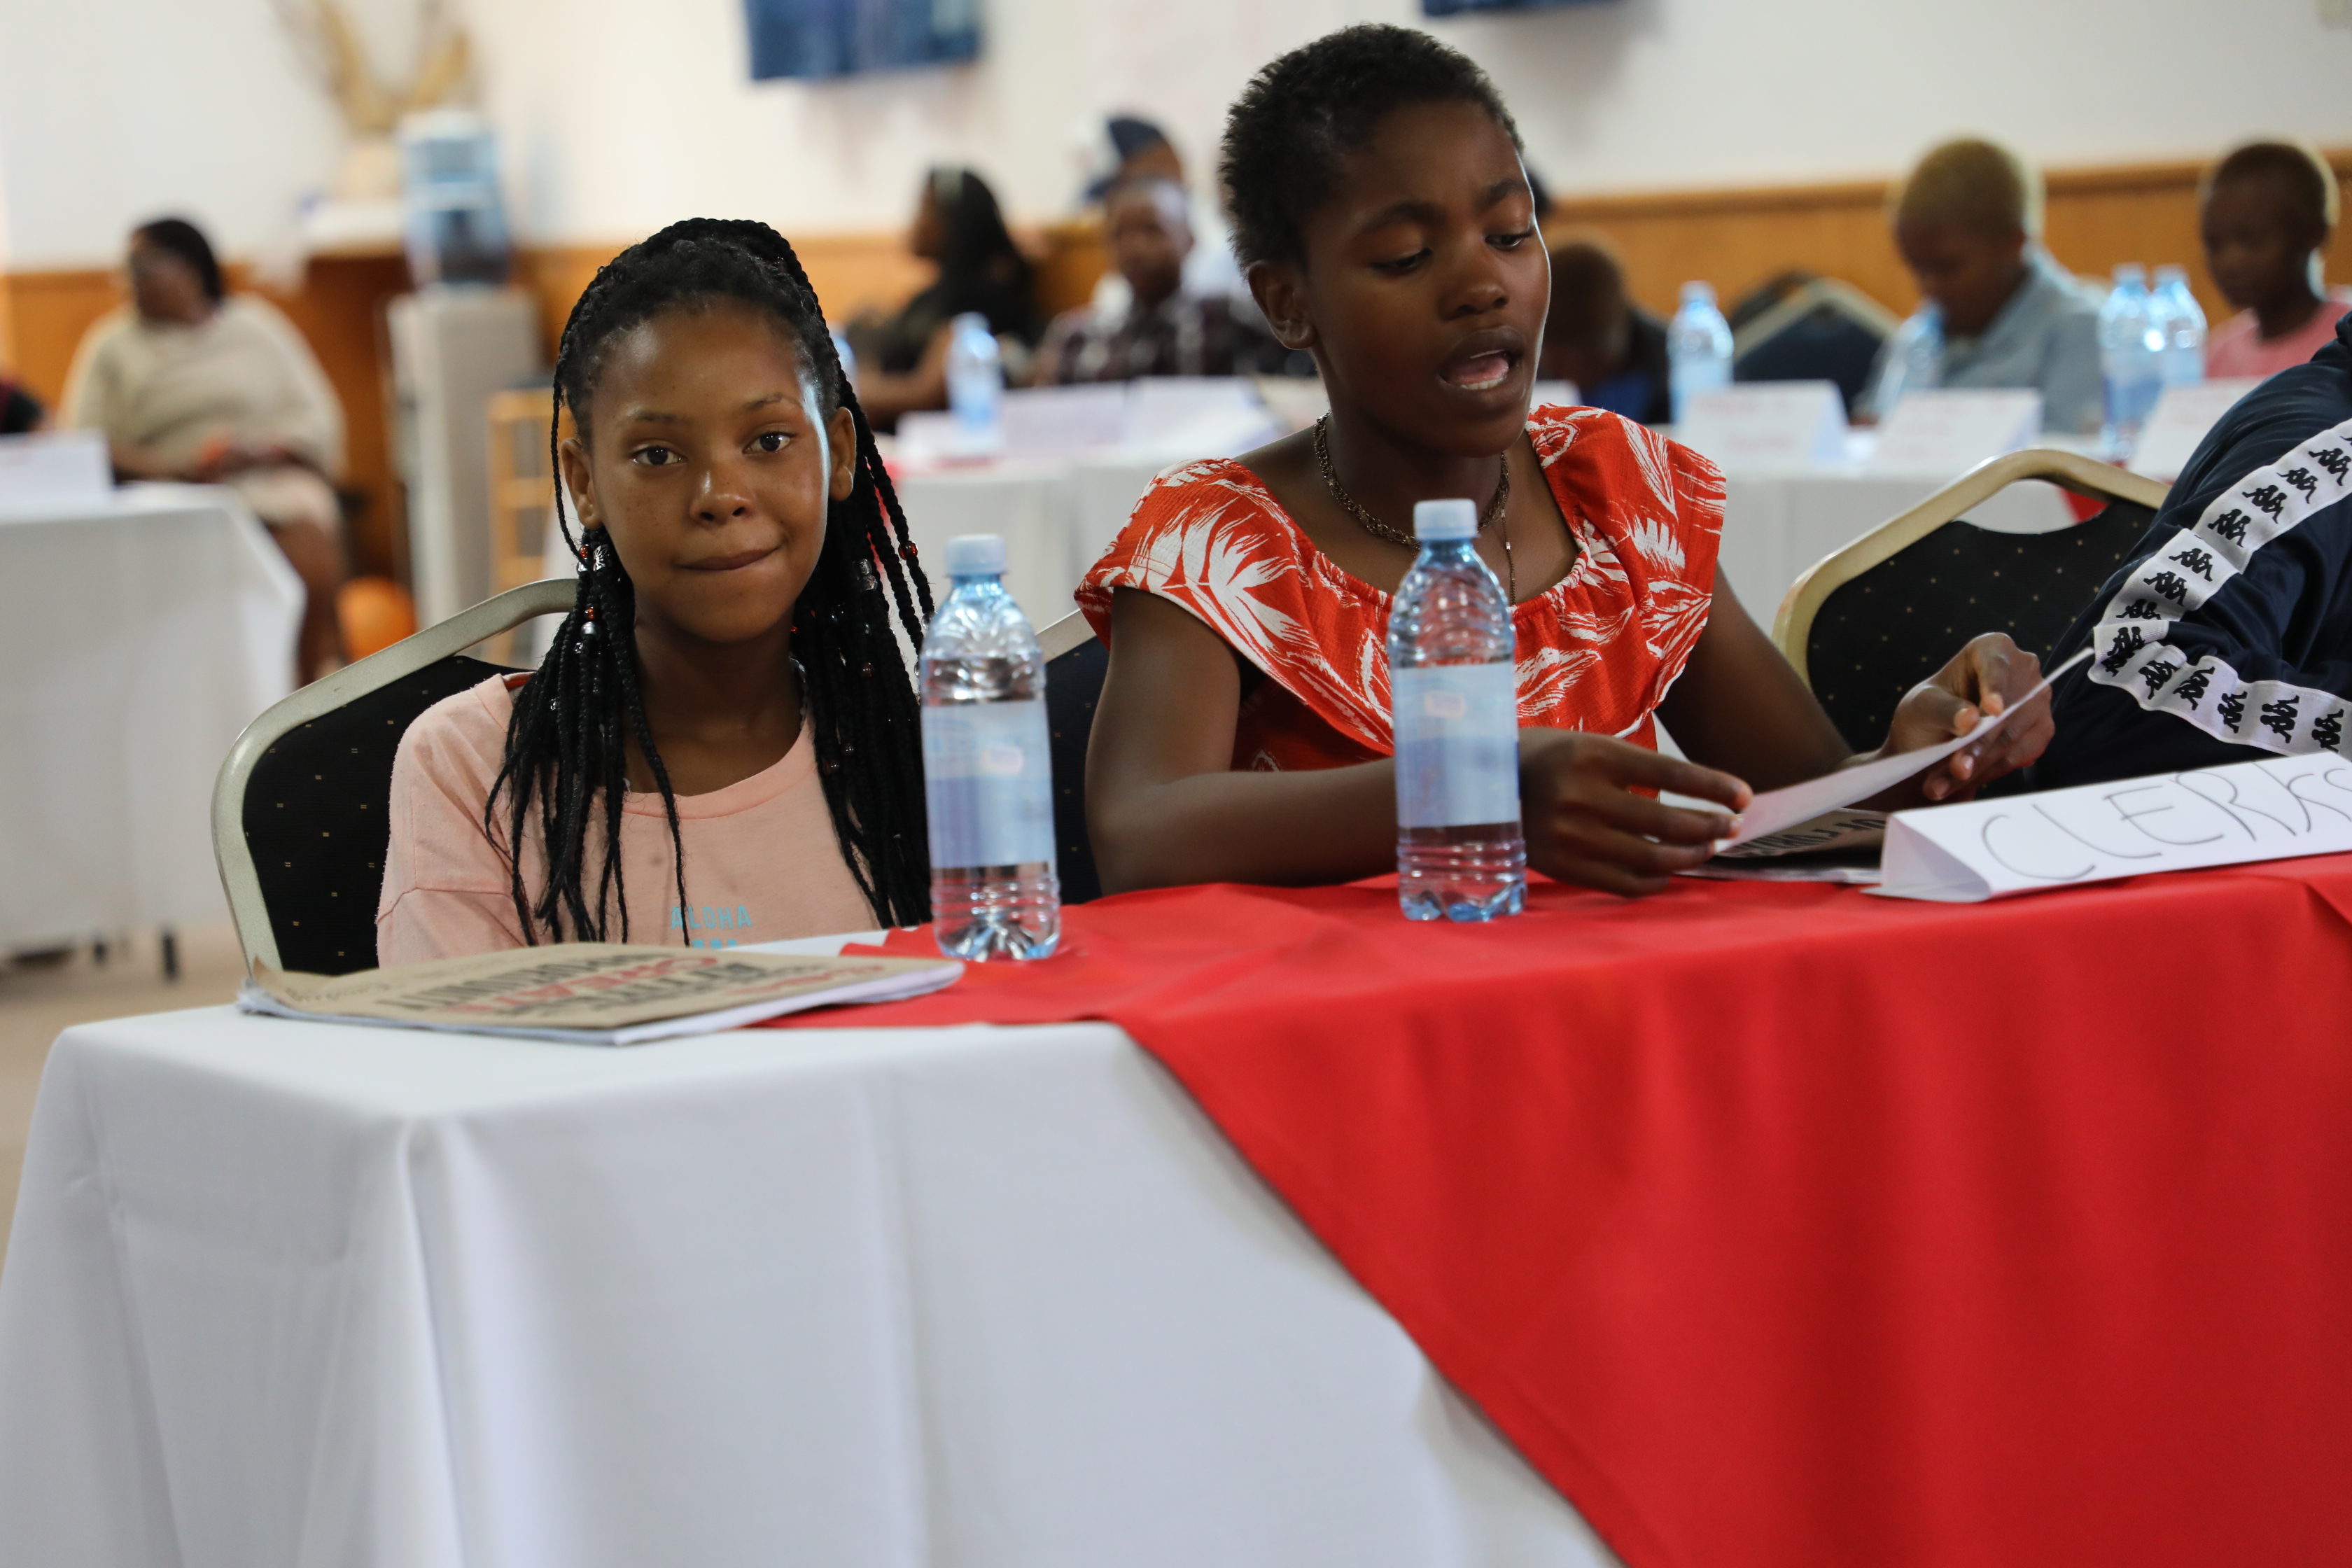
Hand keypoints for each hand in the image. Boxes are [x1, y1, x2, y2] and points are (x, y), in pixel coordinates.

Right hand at [1519, 729, 1751, 896]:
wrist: (1483, 787)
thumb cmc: (1548, 761)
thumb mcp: (1588, 747)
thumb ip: (1636, 770)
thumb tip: (1698, 799)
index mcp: (1593, 756)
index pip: (1673, 774)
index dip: (1715, 788)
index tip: (1744, 797)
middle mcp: (1582, 797)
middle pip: (1668, 821)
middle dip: (1711, 826)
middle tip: (1731, 827)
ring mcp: (1571, 836)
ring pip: (1652, 857)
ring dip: (1690, 856)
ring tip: (1706, 849)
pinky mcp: (1562, 866)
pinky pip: (1624, 884)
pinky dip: (1656, 881)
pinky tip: (1668, 872)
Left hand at [1880, 633, 2050, 803]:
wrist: (1932, 739)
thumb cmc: (1927, 711)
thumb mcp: (1922, 706)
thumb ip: (1944, 710)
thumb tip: (1970, 719)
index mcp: (1991, 648)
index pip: (1996, 666)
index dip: (1995, 687)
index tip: (1991, 710)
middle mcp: (2023, 669)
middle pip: (2006, 712)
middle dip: (1977, 746)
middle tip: (1953, 770)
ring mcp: (2037, 701)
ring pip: (2011, 739)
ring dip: (1977, 767)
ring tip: (1940, 786)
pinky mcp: (2041, 732)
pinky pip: (2018, 756)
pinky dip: (1988, 773)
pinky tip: (1962, 781)